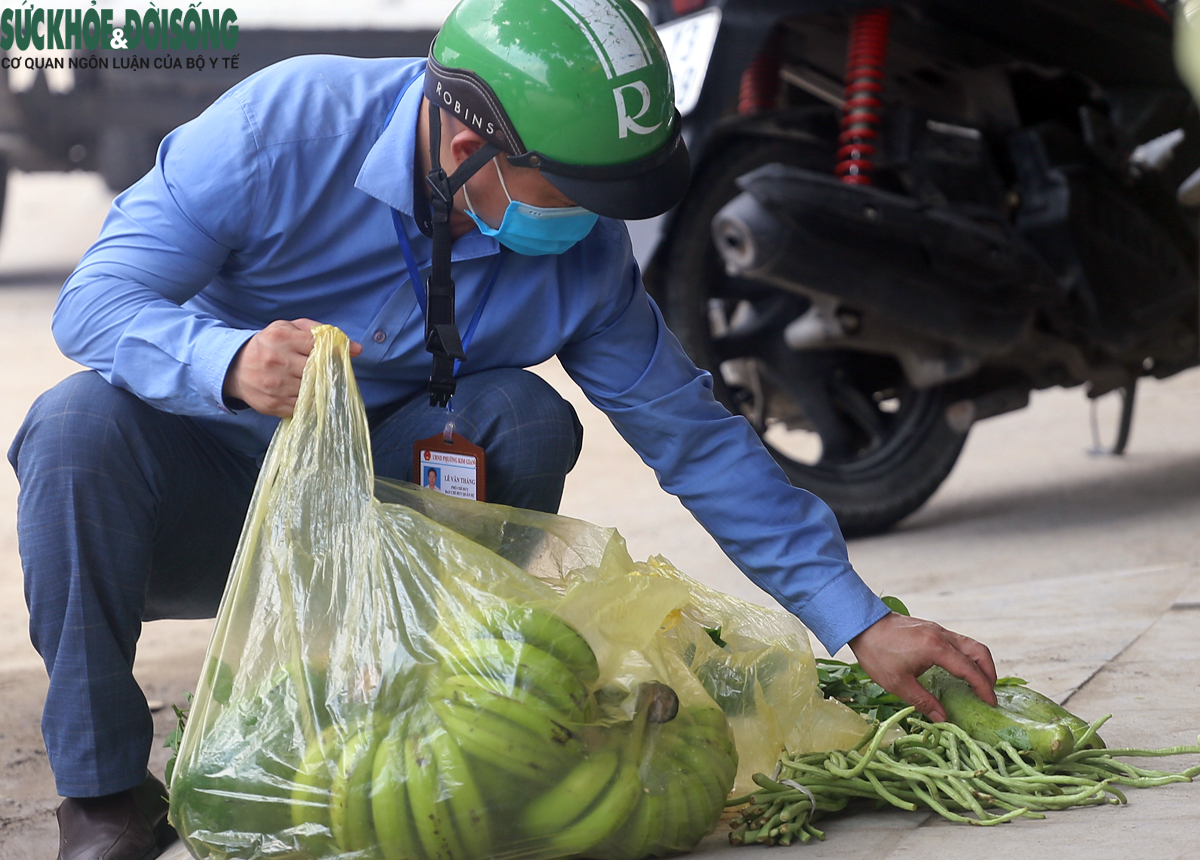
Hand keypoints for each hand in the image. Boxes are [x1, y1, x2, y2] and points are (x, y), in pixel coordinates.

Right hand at [223, 319, 361, 417]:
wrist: (235, 368)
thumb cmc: (268, 345)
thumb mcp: (287, 328)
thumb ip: (318, 331)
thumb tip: (355, 348)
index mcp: (282, 337)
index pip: (318, 345)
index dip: (335, 351)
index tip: (346, 355)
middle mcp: (277, 361)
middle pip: (317, 369)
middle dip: (328, 371)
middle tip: (332, 372)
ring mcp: (275, 385)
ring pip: (312, 389)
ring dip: (320, 388)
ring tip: (319, 383)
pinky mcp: (273, 404)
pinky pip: (302, 406)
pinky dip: (310, 402)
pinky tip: (309, 395)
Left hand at [848, 612, 996, 722]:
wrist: (861, 622)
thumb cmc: (877, 652)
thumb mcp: (897, 683)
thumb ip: (923, 701)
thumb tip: (943, 718)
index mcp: (936, 648)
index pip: (969, 669)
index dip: (983, 687)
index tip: (991, 703)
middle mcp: (942, 636)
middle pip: (978, 651)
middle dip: (989, 672)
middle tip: (988, 693)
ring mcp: (937, 630)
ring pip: (970, 644)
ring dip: (979, 663)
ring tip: (978, 683)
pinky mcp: (931, 629)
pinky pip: (958, 642)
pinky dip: (967, 656)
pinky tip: (959, 670)